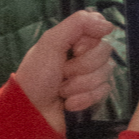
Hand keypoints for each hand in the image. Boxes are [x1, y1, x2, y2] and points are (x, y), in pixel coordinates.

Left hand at [15, 10, 115, 133]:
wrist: (30, 114)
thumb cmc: (36, 77)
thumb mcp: (50, 43)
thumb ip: (78, 24)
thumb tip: (109, 25)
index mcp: (74, 40)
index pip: (100, 29)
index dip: (90, 41)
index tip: (75, 49)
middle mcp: (85, 55)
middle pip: (105, 51)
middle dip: (82, 66)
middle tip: (62, 74)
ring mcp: (91, 76)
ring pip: (105, 73)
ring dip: (80, 85)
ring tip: (62, 91)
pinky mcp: (95, 95)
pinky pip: (104, 92)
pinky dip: (83, 99)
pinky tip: (68, 104)